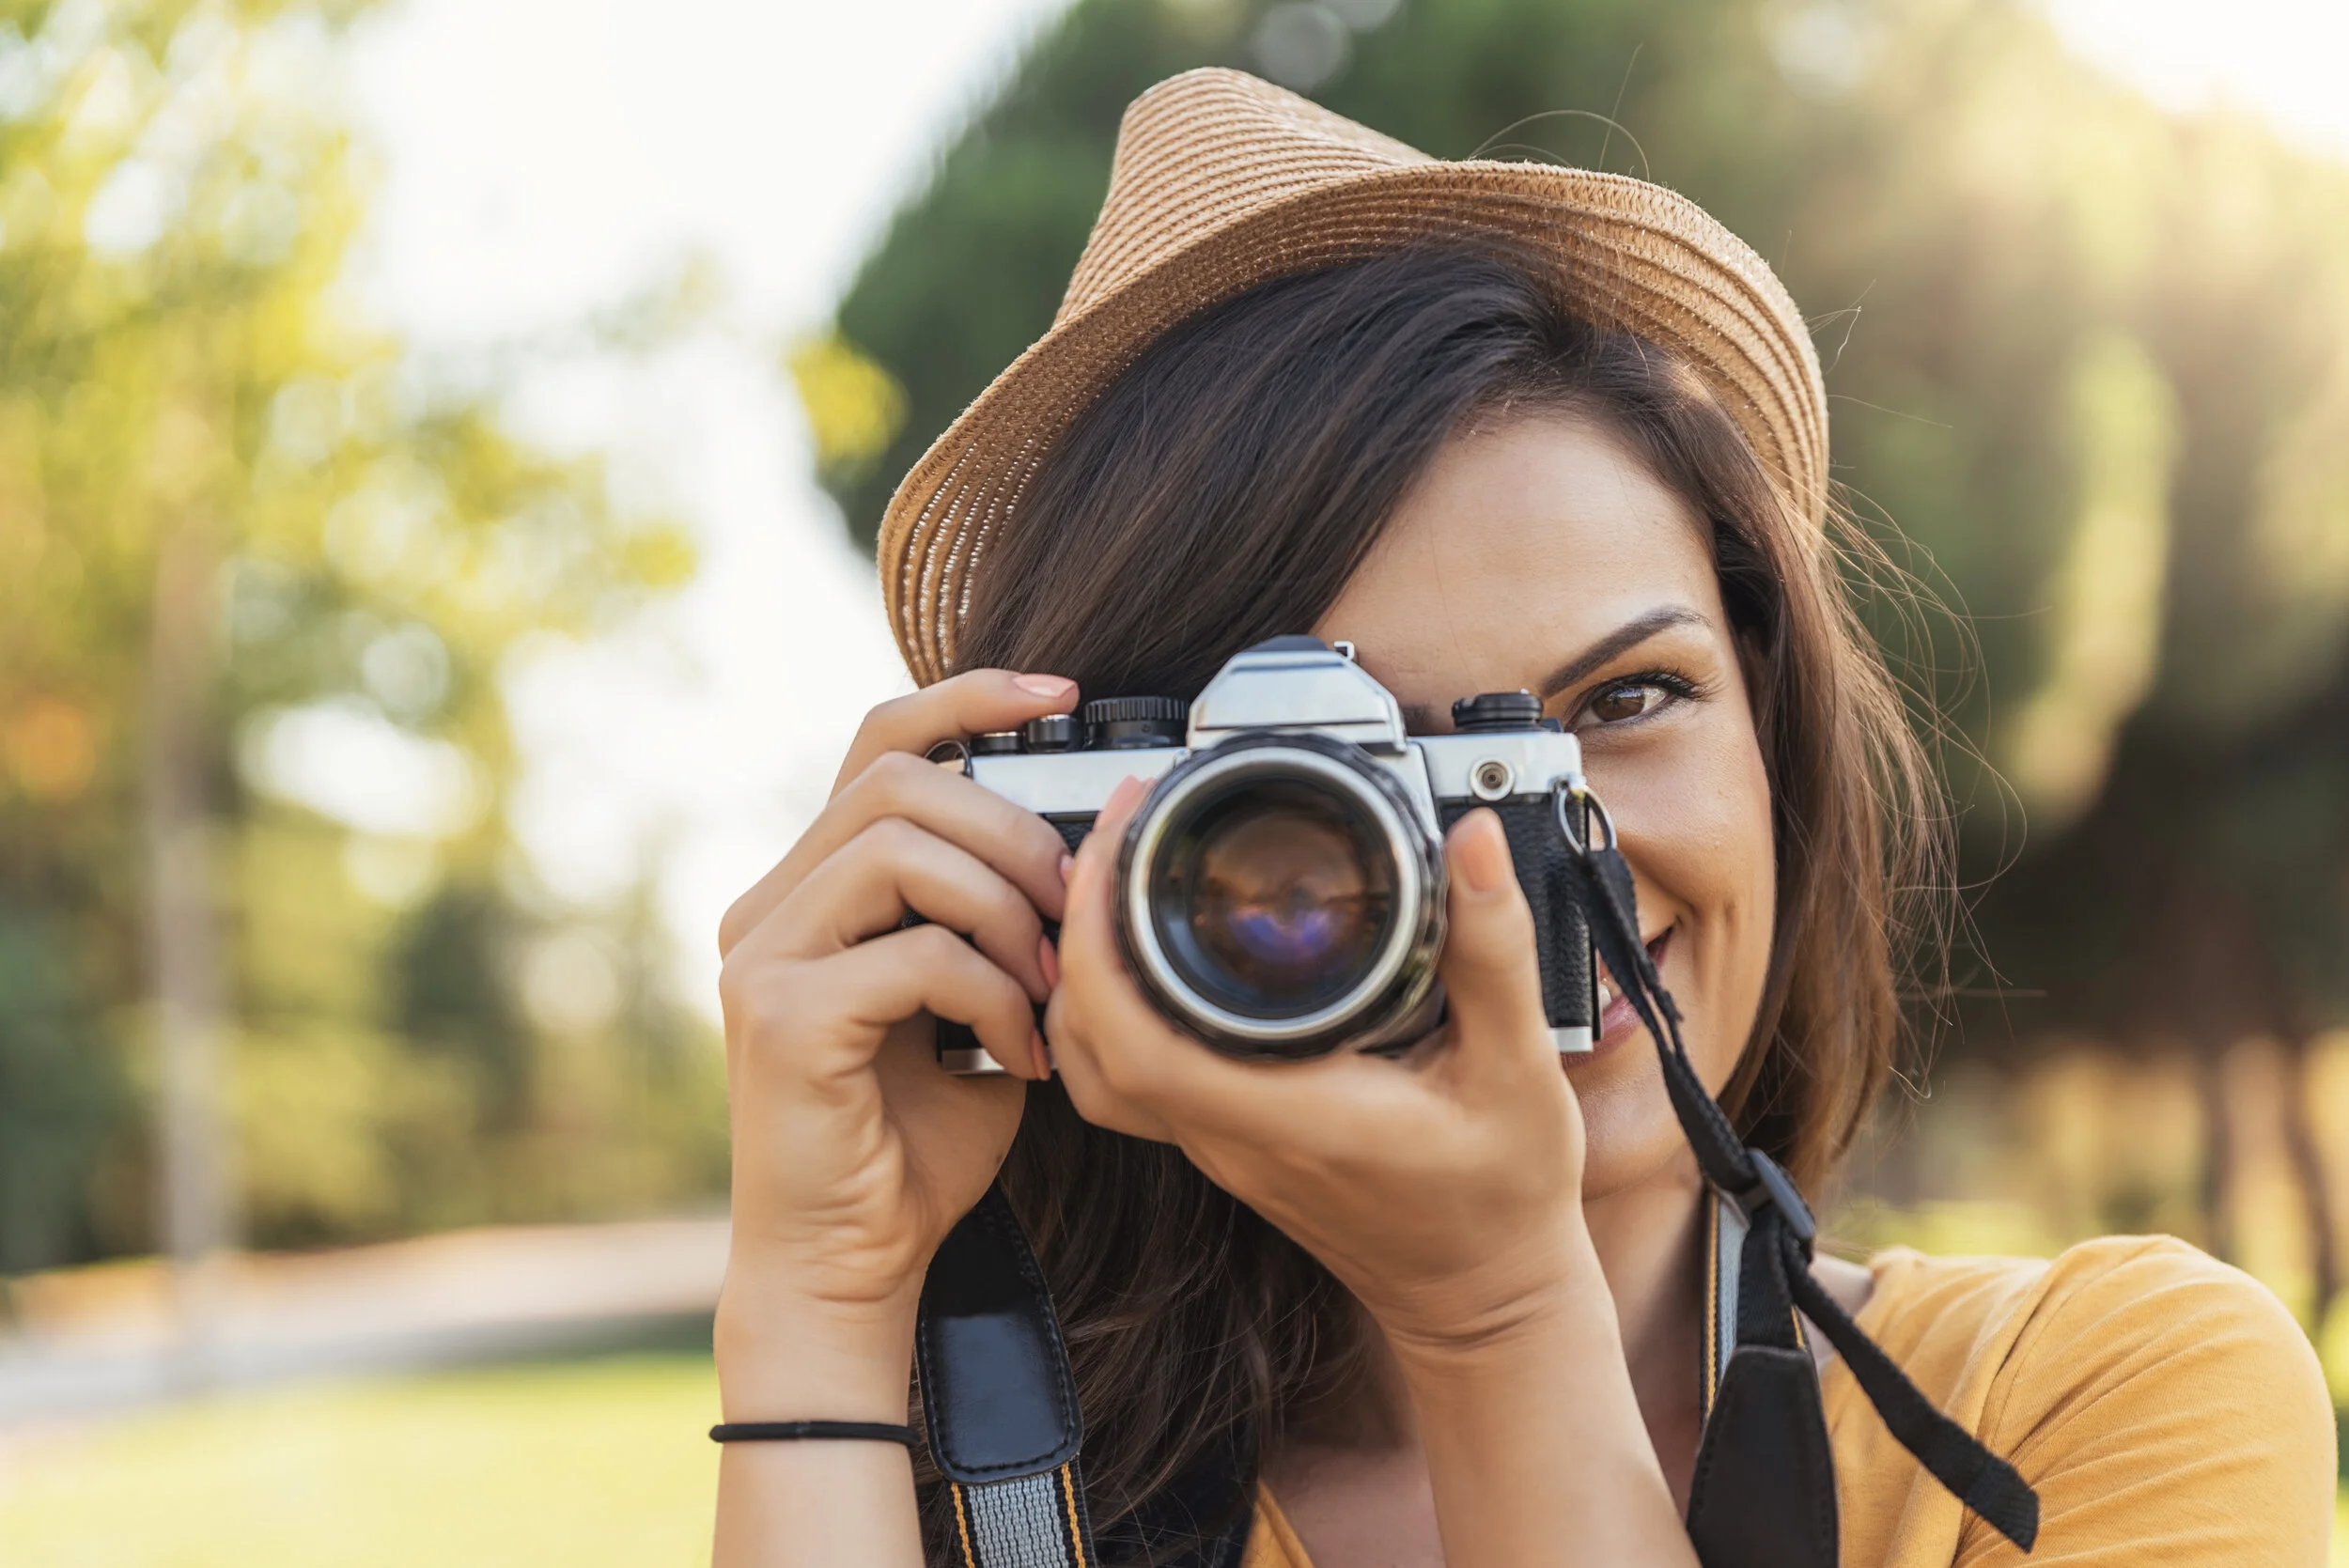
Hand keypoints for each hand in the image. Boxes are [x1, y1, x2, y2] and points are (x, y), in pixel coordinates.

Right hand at [712, 670, 1077, 1406]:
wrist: (851, 1263)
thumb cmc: (916, 1141)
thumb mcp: (974, 1003)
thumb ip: (994, 919)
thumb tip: (1079, 844)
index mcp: (810, 888)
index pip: (878, 743)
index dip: (968, 698)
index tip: (1061, 696)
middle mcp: (769, 906)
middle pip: (899, 781)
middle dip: (1012, 831)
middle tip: (1071, 912)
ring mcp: (762, 955)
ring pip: (903, 849)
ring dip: (1008, 912)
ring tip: (1048, 989)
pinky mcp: (781, 1014)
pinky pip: (917, 952)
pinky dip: (995, 994)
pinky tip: (1022, 1052)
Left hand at [1044, 776, 1595, 1360]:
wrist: (1485, 1299)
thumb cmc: (1503, 1198)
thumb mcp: (1520, 1071)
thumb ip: (1495, 954)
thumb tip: (1474, 846)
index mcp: (1287, 1116)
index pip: (1139, 1040)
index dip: (1100, 942)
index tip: (1115, 847)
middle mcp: (1231, 1135)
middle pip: (1094, 1040)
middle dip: (1084, 924)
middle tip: (1121, 831)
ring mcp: (1218, 1145)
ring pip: (1097, 1062)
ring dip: (1085, 968)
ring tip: (1119, 877)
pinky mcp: (1224, 1143)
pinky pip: (1129, 1075)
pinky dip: (1110, 1011)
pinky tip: (1141, 957)